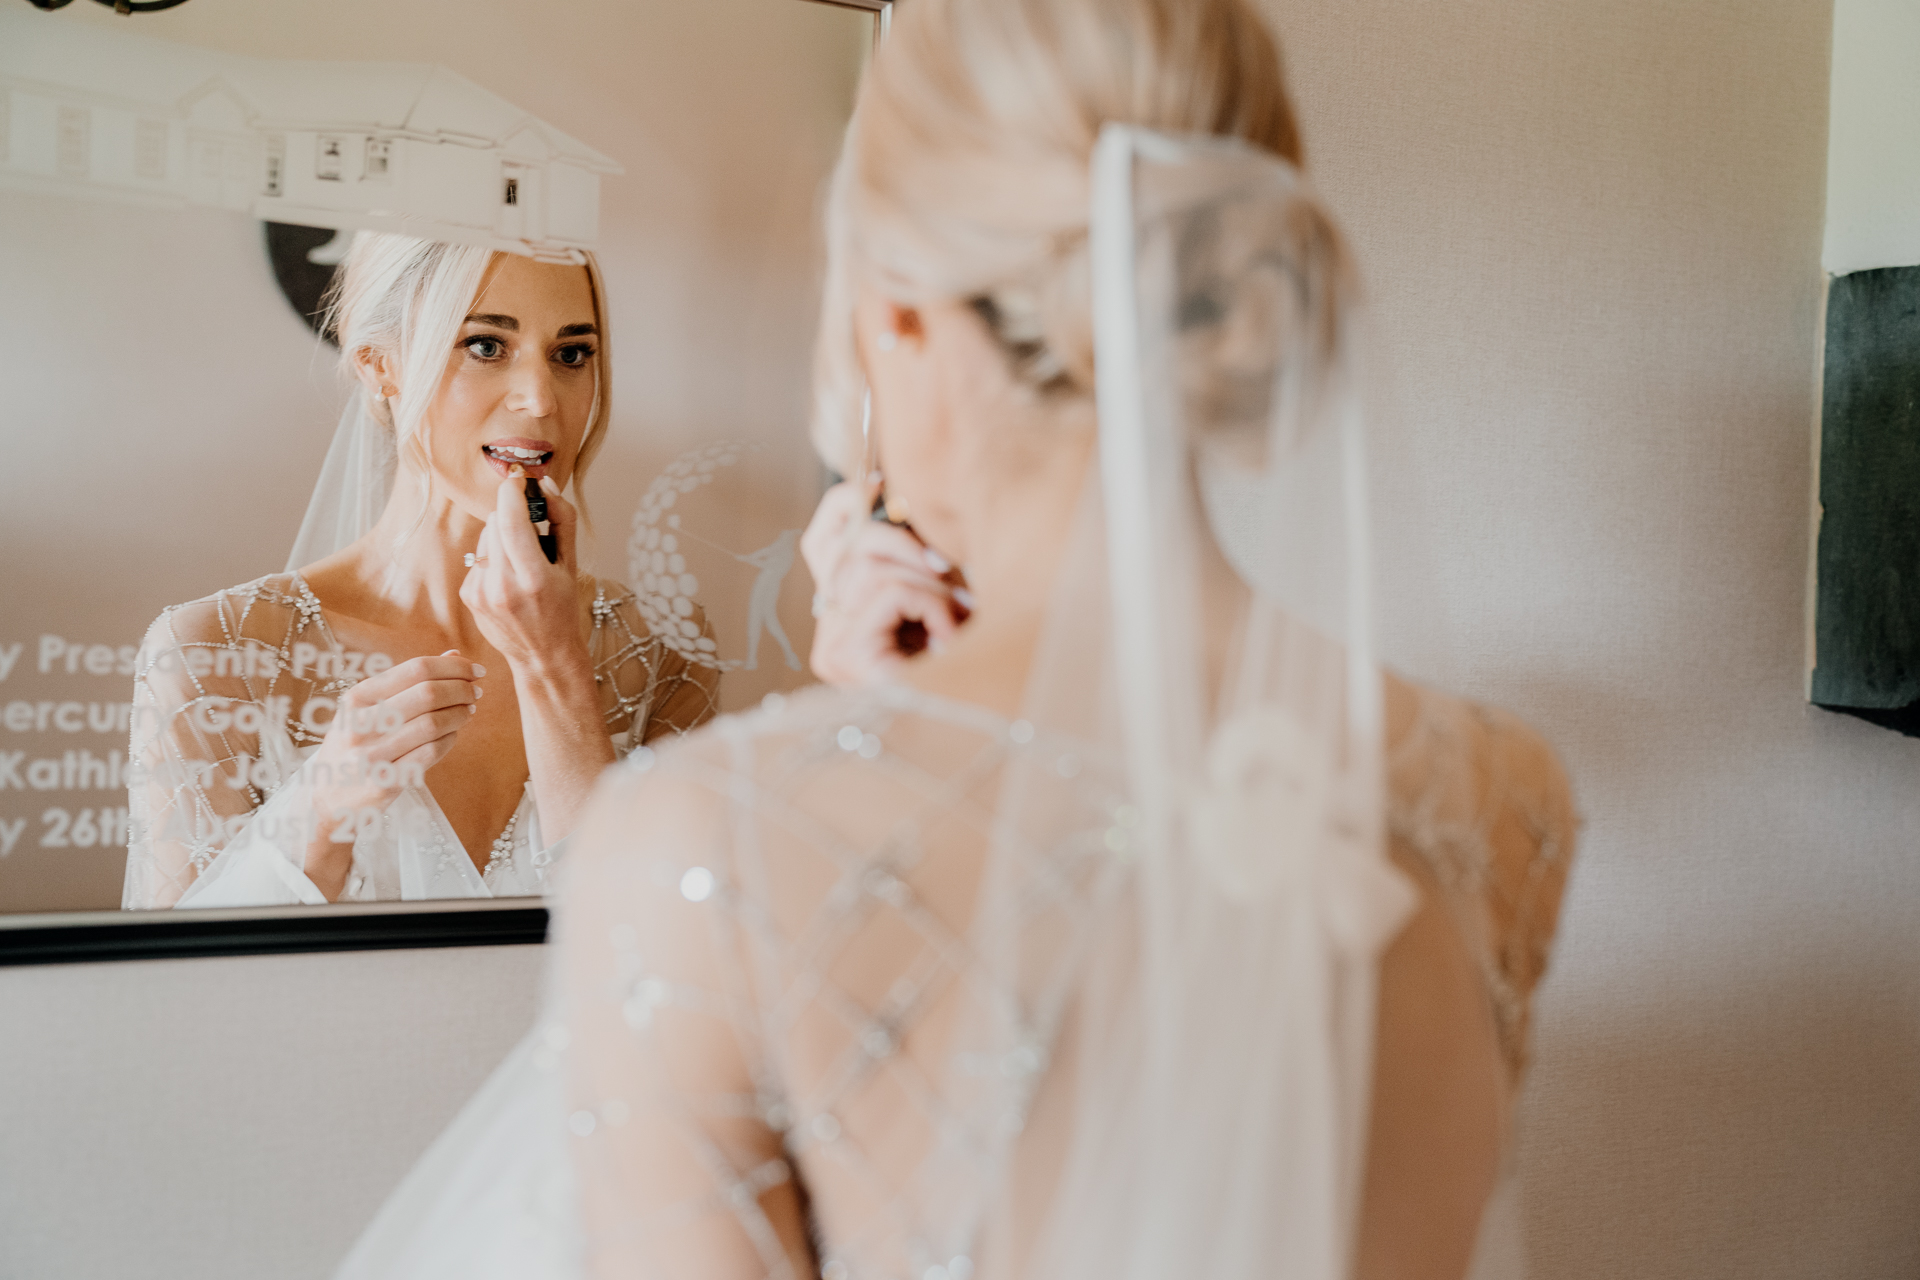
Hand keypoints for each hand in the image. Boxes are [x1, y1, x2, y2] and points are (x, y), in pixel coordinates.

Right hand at [303, 650, 480, 888]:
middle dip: (462, 689)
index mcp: (357, 698)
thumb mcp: (369, 709)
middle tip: (475, 691)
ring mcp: (372, 755)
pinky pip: (431, 753)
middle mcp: (360, 724)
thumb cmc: (355, 745)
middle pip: (428, 694)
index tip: (475, 670)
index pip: (415, 669)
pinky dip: (450, 739)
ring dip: (460, 714)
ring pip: (434, 724)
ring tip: (468, 711)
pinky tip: (453, 734)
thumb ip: (409, 681)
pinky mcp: (385, 782)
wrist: (327, 799)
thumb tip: (454, 655)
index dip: (453, 667)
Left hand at [461, 474, 586, 673]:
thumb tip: (546, 485)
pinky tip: (507, 577)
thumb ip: (562, 520)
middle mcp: (502, 586)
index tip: (518, 480)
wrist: (543, 655)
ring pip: (485, 537)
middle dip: (512, 515)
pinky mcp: (468, 595)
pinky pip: (478, 556)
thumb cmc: (562, 609)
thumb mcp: (572, 566)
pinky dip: (493, 558)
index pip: (511, 521)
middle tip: (530, 530)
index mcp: (533, 578)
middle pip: (496, 523)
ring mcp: (481, 592)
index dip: (512, 492)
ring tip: (520, 560)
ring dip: (501, 536)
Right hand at [803, 479, 969, 687]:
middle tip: (956, 582)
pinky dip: (930, 606)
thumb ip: (919, 555)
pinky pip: (887, 591)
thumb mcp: (944, 594)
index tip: (883, 481)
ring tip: (956, 620)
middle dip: (913, 550)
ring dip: (929, 586)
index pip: (821, 539)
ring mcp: (831, 647)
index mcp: (842, 618)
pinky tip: (949, 640)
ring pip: (870, 565)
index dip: (849, 503)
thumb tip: (898, 491)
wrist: (982, 726)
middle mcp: (826, 633)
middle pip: (851, 544)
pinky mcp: (844, 657)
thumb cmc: (975, 663)